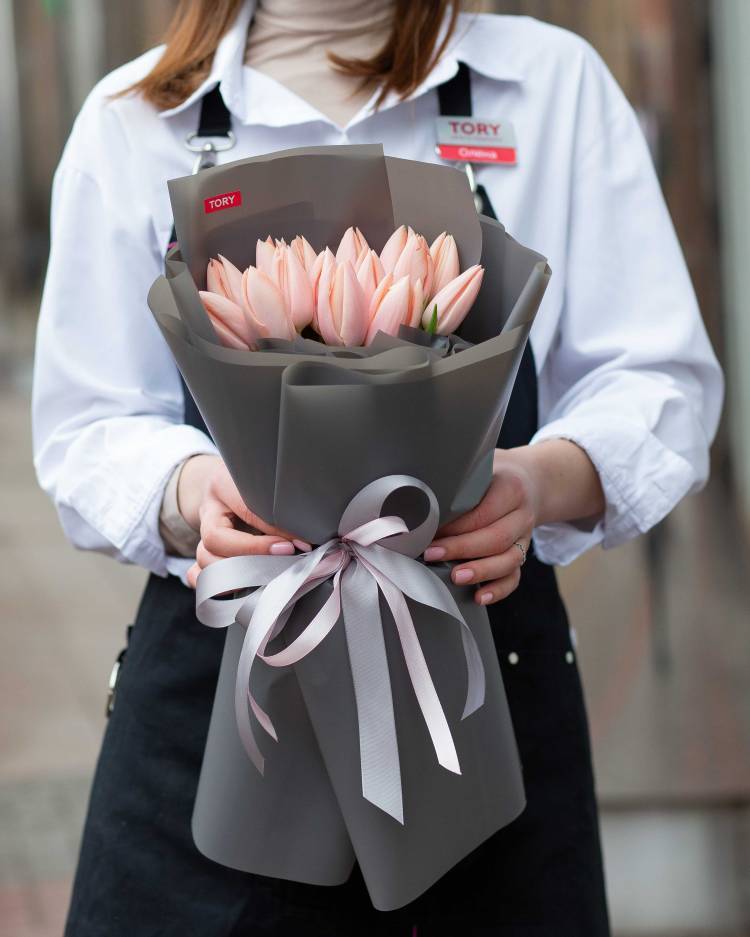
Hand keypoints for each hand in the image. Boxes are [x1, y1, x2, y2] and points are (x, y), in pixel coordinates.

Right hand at [178, 455, 309, 588]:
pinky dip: (214, 586)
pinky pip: (196, 574)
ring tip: (270, 576)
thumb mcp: (269, 484)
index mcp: (222, 486)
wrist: (233, 482)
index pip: (245, 511)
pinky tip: (241, 589)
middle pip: (215, 540)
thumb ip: (283, 506)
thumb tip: (305, 538)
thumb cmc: (257, 483)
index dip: (274, 530)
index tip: (300, 542)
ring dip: (238, 574)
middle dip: (252, 555)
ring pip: (204, 560)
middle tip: (285, 557)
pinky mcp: (203, 553)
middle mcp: (208, 511)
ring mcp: (202, 534)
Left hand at [423, 450, 538, 604]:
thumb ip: (459, 479)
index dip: (456, 526)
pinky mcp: (522, 554)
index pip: (484, 512)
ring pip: (509, 560)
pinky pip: (515, 576)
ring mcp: (525, 537)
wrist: (532, 481)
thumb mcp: (481, 466)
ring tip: (455, 578)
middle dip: (461, 549)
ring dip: (481, 571)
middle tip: (430, 554)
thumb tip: (416, 496)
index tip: (429, 531)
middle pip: (496, 538)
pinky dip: (498, 590)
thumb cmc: (493, 474)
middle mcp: (522, 514)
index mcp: (511, 488)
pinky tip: (479, 597)